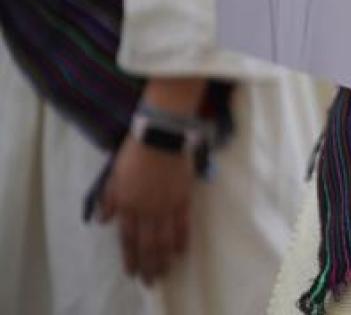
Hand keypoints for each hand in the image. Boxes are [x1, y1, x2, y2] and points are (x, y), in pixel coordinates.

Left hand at [98, 134, 194, 284]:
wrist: (160, 135)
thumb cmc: (134, 153)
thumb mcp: (114, 175)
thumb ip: (109, 199)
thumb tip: (103, 221)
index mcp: (127, 205)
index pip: (128, 239)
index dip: (130, 257)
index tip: (132, 273)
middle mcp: (146, 211)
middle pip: (147, 245)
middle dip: (148, 265)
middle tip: (150, 280)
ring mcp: (165, 206)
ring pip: (165, 240)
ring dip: (164, 259)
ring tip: (165, 271)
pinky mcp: (182, 198)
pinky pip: (182, 224)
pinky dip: (182, 240)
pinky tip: (181, 251)